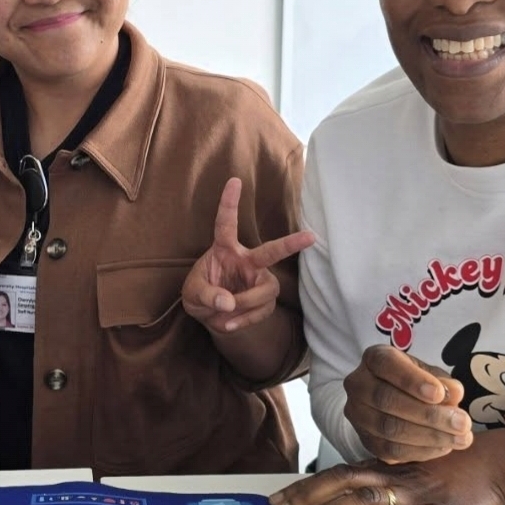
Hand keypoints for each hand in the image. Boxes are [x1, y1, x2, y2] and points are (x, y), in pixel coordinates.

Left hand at [181, 178, 314, 333]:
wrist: (211, 316)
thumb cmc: (200, 294)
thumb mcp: (192, 294)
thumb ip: (207, 295)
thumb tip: (228, 303)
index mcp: (225, 249)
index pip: (226, 224)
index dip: (230, 203)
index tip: (234, 180)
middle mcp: (247, 261)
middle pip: (271, 252)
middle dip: (291, 244)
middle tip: (311, 237)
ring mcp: (259, 279)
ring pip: (266, 291)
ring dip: (246, 306)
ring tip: (225, 315)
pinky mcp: (266, 299)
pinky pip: (263, 310)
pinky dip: (244, 320)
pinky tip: (228, 324)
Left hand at [269, 426, 504, 504]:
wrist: (500, 462)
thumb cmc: (455, 468)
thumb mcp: (412, 471)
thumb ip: (382, 482)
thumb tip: (345, 496)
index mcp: (388, 469)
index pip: (338, 475)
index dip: (307, 487)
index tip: (278, 501)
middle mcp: (396, 478)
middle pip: (344, 485)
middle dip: (309, 499)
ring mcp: (419, 494)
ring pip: (371, 501)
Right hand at [345, 344, 472, 462]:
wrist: (394, 402)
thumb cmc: (416, 382)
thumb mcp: (430, 374)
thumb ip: (442, 382)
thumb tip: (454, 394)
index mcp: (374, 359)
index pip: (386, 365)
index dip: (412, 381)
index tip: (439, 394)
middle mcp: (358, 385)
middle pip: (387, 400)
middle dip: (429, 414)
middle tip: (462, 423)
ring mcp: (357, 415)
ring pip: (389, 429)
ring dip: (430, 436)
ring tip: (460, 438)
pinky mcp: (365, 441)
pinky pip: (391, 451)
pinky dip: (421, 451)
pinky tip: (444, 447)